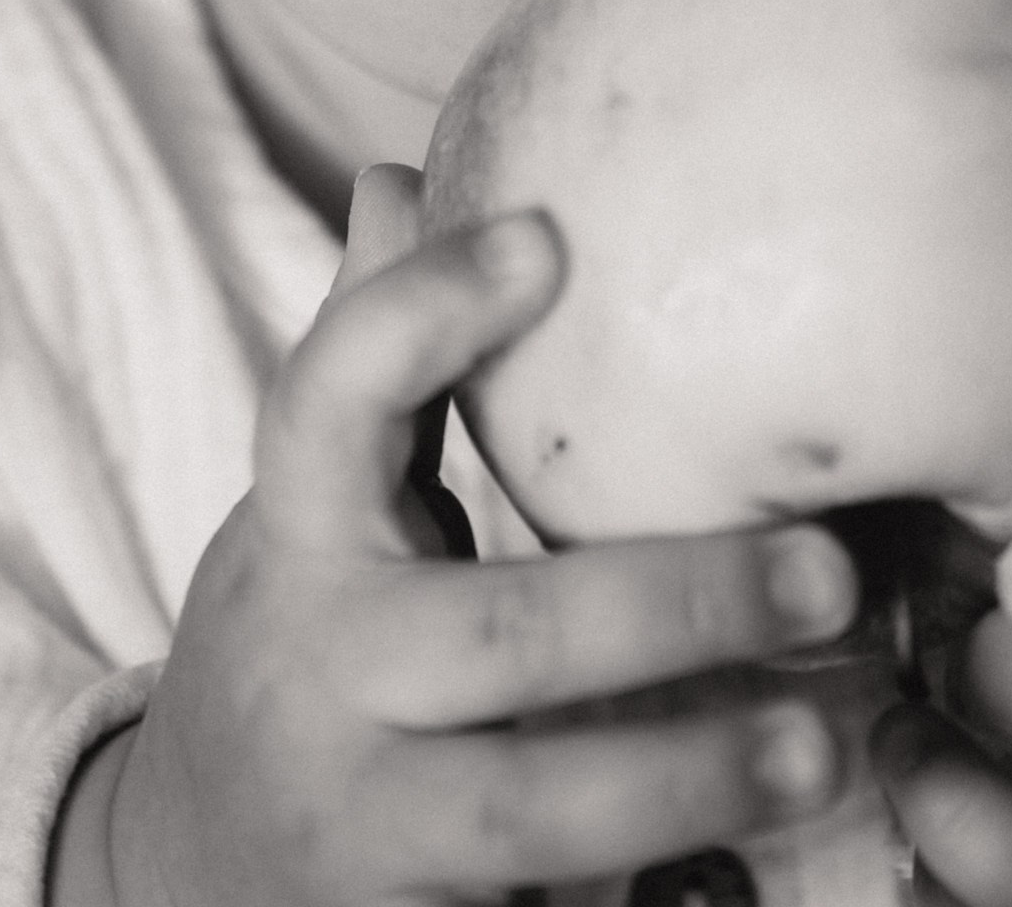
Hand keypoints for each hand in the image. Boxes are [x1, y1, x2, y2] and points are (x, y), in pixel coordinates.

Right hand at [96, 164, 858, 906]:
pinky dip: (647, 895)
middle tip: (833, 567)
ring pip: (528, 808)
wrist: (178, 871)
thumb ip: (369, 359)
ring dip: (691, 772)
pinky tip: (761, 881)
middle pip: (498, 629)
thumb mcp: (312, 506)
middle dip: (672, 600)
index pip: (330, 396)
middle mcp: (319, 673)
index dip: (426, 312)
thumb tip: (401, 177)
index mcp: (296, 533)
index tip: (547, 238)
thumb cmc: (298, 640)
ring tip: (826, 745)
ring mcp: (360, 820)